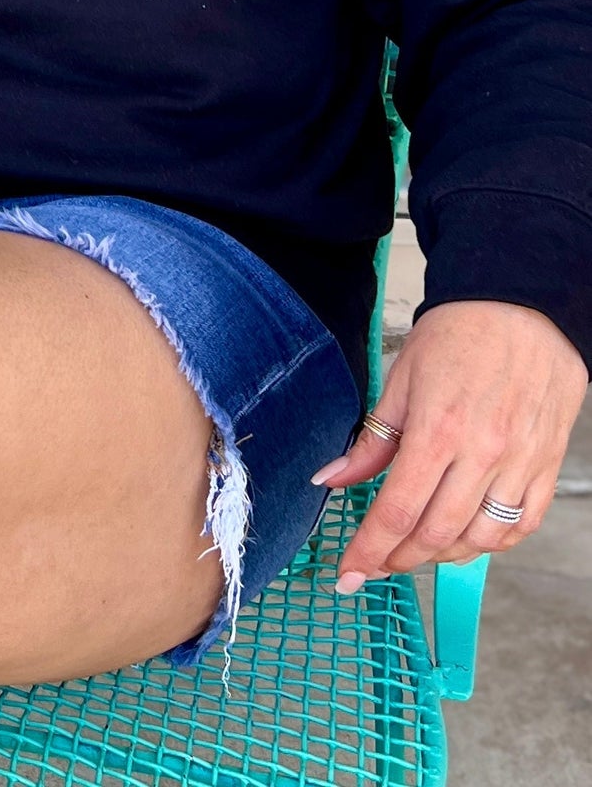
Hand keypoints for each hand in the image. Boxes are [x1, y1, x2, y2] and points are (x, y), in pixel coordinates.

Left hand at [311, 300, 588, 591]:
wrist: (523, 304)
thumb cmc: (460, 332)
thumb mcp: (401, 379)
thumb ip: (371, 440)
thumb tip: (330, 479)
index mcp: (438, 430)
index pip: (396, 511)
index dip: (368, 551)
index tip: (347, 573)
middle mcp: (483, 453)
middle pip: (435, 534)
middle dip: (397, 559)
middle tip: (375, 564)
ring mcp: (520, 463)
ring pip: (479, 538)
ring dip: (441, 555)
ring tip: (415, 549)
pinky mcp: (547, 464)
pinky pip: (521, 524)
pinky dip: (492, 543)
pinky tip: (466, 538)